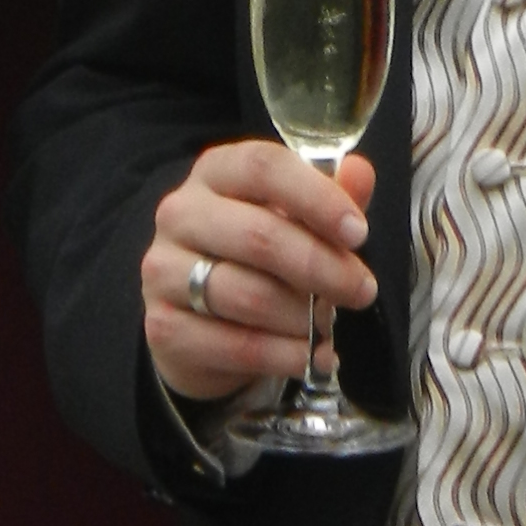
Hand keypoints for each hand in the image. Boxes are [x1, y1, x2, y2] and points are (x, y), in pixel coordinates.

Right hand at [143, 141, 377, 402]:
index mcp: (214, 173)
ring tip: (332, 326)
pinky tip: (312, 357)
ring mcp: (163, 270)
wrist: (199, 319)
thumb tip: (360, 172)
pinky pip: (236, 345)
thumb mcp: (294, 218)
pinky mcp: (164, 325)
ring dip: (304, 317)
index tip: (358, 233)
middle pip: (259, 236)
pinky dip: (285, 355)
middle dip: (323, 268)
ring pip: (248, 296)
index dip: (317, 198)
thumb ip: (328, 195)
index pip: (264, 168)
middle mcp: (180, 214)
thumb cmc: (255, 256)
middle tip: (362, 290)